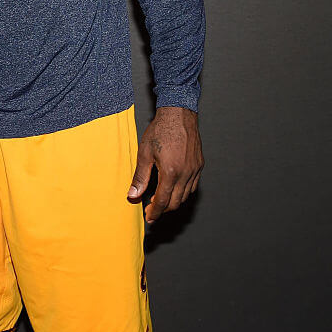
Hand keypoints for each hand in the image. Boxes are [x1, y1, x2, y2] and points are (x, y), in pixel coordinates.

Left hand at [128, 107, 203, 222]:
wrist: (178, 115)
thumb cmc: (160, 131)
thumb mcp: (144, 153)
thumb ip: (140, 177)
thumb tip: (132, 195)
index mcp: (170, 172)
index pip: (162, 201)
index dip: (154, 212)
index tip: (148, 217)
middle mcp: (186, 174)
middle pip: (175, 202)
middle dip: (162, 209)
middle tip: (151, 210)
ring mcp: (195, 170)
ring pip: (185, 196)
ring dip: (172, 202)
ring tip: (159, 200)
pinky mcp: (199, 165)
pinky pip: (192, 186)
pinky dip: (182, 192)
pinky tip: (172, 189)